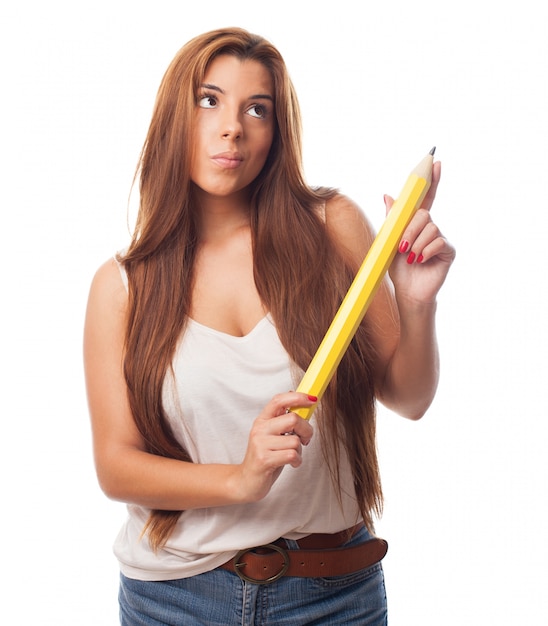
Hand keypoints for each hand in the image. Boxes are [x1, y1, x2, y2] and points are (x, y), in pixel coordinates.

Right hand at [234, 392, 314, 502]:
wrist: (246, 481)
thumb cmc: (265, 456)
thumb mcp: (273, 435)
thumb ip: (284, 421)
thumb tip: (301, 402)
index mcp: (263, 420)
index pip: (279, 400)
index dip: (298, 397)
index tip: (312, 399)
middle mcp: (260, 429)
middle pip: (293, 419)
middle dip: (306, 430)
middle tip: (305, 439)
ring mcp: (260, 444)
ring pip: (295, 440)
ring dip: (300, 450)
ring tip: (292, 455)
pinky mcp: (264, 459)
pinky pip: (292, 455)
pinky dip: (297, 461)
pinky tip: (291, 463)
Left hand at [384, 161, 455, 304]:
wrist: (407, 291)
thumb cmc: (398, 268)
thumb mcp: (390, 241)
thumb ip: (392, 219)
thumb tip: (387, 194)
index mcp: (416, 223)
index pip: (426, 197)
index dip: (430, 180)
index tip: (435, 161)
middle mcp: (431, 228)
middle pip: (424, 214)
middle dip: (410, 229)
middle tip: (401, 246)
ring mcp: (440, 239)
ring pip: (430, 228)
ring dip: (415, 243)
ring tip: (410, 257)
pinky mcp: (448, 251)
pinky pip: (438, 243)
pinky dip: (425, 251)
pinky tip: (420, 261)